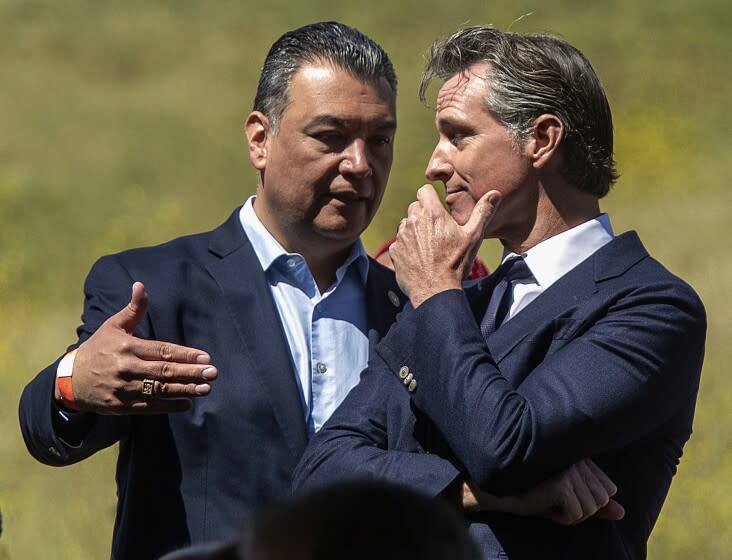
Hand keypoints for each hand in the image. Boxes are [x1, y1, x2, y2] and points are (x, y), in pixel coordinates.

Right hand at [55, 282, 216, 414]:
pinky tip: (187, 404)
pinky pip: (149, 407)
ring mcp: (124, 389)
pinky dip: (169, 406)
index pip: (161, 351)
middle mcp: (126, 368)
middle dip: (191, 372)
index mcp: (126, 347)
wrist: (70, 380)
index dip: (185, 354)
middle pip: (164, 371)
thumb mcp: (113, 326)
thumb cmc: (98, 348)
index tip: (205, 357)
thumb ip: (133, 309)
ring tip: (206, 388)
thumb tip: (140, 285)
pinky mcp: (121, 406)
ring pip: (159, 390)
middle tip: (213, 373)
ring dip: (184, 390)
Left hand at [389, 185, 500, 307]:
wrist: (435, 290)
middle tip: (437, 230)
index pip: (424, 190)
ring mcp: (401, 236)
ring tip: (429, 246)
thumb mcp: (473, 237)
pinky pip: (399, 242)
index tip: (438, 207)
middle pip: (415, 207)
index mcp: (432, 214)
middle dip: (424, 214)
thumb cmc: (456, 263)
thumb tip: (494, 194)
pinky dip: (407, 247)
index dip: (431, 197)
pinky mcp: (394, 251)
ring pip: (406, 224)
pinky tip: (419, 257)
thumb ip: (483, 212)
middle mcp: (413, 221)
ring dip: (415, 230)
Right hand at [459, 459, 624, 524]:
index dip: (587, 499)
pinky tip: (544, 505)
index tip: (562, 493)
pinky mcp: (561, 483)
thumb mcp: (566, 496)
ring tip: (548, 500)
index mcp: (580, 454)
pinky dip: (561, 518)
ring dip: (570, 514)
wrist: (498, 487)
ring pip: (591, 508)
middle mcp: (577, 457)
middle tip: (554, 500)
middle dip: (581, 509)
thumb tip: (622, 514)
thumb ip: (595, 502)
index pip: (608, 488)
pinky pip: (577, 515)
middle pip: (601, 499)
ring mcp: (569, 469)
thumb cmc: (530, 489)